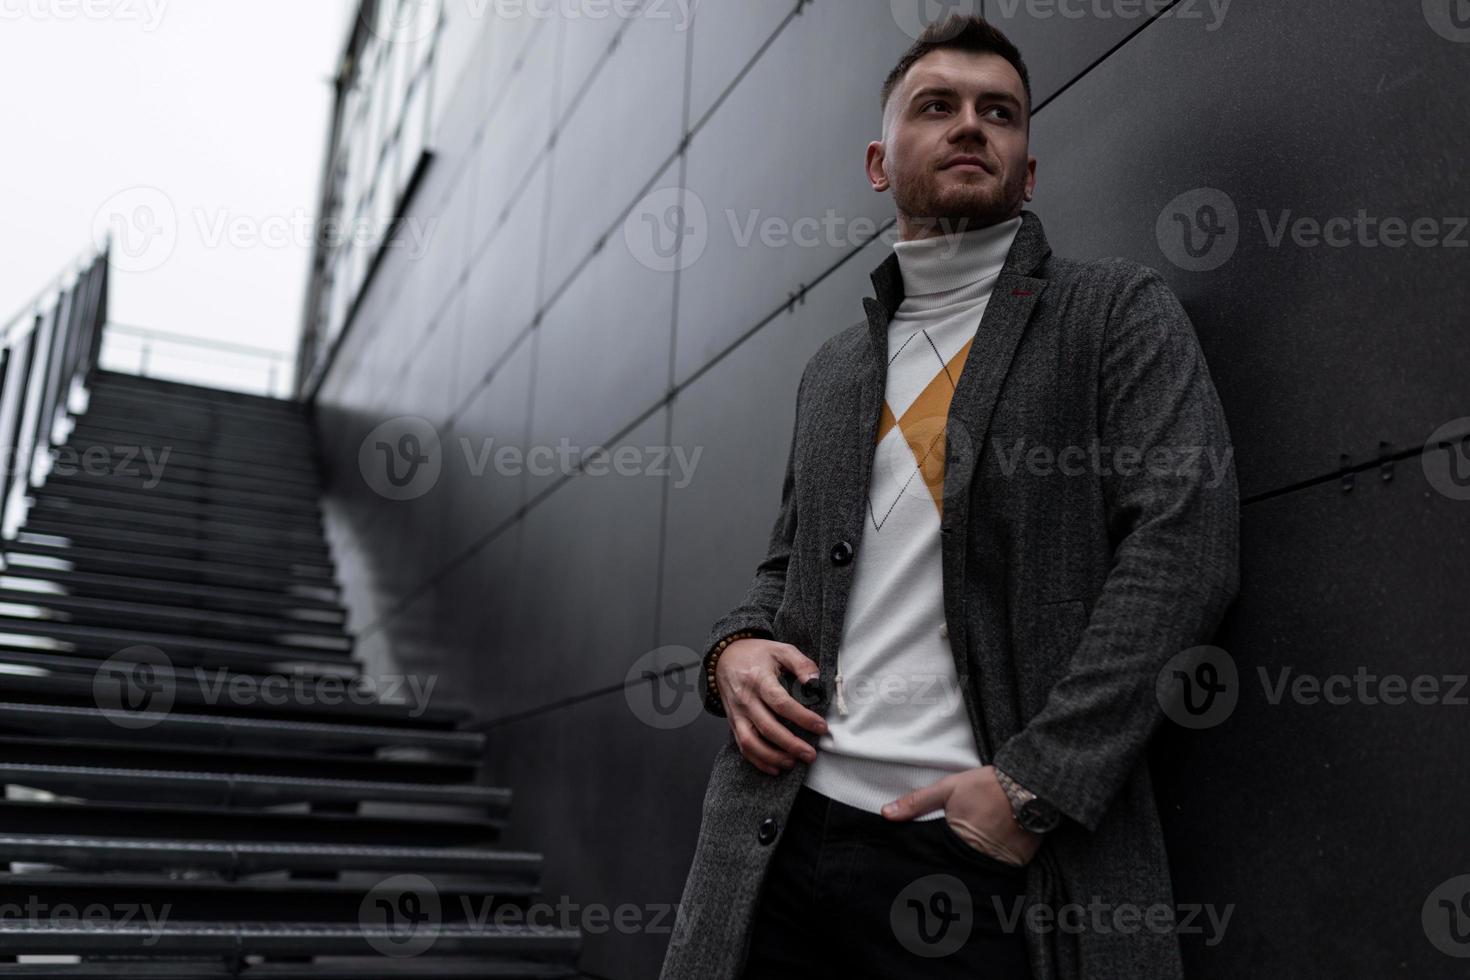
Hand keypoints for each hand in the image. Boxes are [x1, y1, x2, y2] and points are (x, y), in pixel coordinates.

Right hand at [716, 638, 828, 775]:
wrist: (724, 657)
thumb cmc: (757, 654)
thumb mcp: (781, 650)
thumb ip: (801, 664)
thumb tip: (815, 682)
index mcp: (759, 679)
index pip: (781, 703)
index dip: (802, 717)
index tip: (821, 727)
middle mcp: (746, 699)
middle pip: (767, 727)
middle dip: (791, 745)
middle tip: (811, 754)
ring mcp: (737, 713)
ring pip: (750, 742)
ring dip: (772, 757)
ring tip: (793, 763)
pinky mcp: (733, 723)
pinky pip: (742, 746)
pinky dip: (758, 761)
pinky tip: (775, 768)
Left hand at [880, 765, 1041, 866]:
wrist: (1029, 784)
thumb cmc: (986, 785)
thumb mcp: (947, 788)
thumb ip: (916, 803)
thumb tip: (886, 814)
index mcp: (956, 840)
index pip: (936, 862)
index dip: (930, 866)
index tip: (922, 872)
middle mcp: (977, 856)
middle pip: (957, 872)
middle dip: (950, 874)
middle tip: (942, 875)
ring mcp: (1000, 863)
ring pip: (979, 875)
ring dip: (972, 874)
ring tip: (965, 871)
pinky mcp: (1019, 864)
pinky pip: (1002, 872)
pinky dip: (996, 869)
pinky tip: (991, 863)